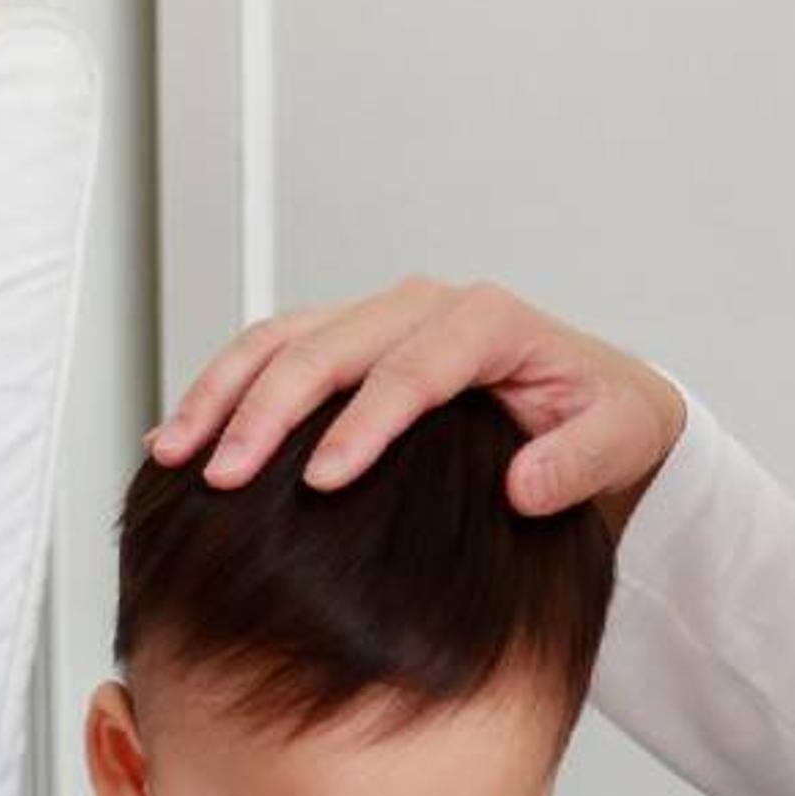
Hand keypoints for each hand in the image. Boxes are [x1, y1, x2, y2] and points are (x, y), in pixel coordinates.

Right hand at [152, 277, 685, 518]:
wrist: (597, 400)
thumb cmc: (604, 415)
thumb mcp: (619, 437)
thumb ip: (579, 461)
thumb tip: (524, 487)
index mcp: (488, 321)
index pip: (411, 369)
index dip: (362, 425)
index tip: (323, 483)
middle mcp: (424, 308)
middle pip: (326, 344)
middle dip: (266, 408)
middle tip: (224, 474)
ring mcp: (380, 320)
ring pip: (283, 338)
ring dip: (222, 391)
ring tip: (175, 449)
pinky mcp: (350, 344)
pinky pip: (275, 354)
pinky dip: (225, 390)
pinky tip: (184, 439)